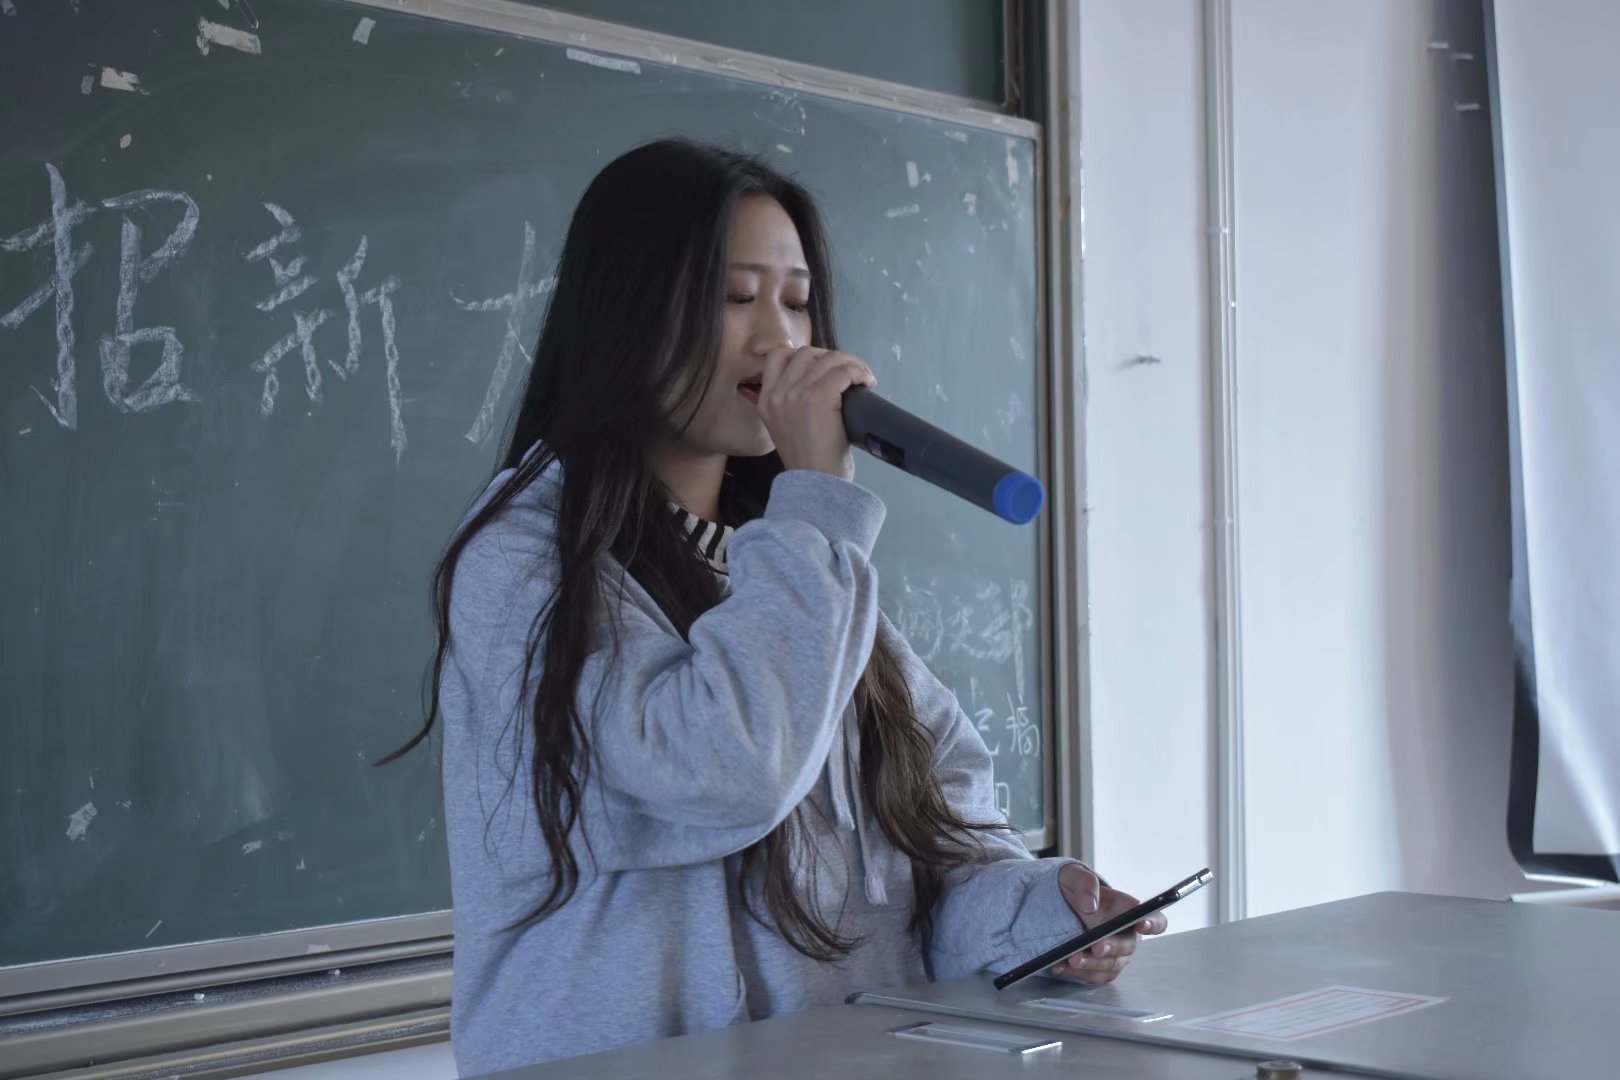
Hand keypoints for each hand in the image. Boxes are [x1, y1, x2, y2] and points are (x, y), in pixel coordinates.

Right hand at [756, 346, 875, 480]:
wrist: (817, 485)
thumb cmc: (809, 463)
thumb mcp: (785, 429)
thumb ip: (787, 405)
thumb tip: (811, 383)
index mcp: (765, 400)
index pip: (777, 356)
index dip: (805, 356)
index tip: (823, 367)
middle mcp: (777, 393)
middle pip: (806, 353)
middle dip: (830, 359)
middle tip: (848, 375)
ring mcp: (796, 393)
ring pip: (827, 358)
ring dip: (850, 363)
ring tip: (862, 378)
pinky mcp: (819, 396)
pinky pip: (843, 370)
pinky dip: (859, 372)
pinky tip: (867, 382)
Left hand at [1050, 864, 1168, 984]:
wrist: (1057, 906)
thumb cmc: (1074, 888)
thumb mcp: (1074, 876)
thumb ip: (1084, 883)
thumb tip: (1090, 906)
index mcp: (1129, 911)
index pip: (1155, 920)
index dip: (1153, 924)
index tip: (1141, 924)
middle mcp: (1126, 936)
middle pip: (1128, 947)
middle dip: (1112, 948)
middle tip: (1097, 947)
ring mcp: (1114, 955)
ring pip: (1110, 966)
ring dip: (1091, 964)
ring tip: (1071, 960)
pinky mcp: (1098, 969)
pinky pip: (1092, 976)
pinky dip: (1076, 973)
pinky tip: (1059, 966)